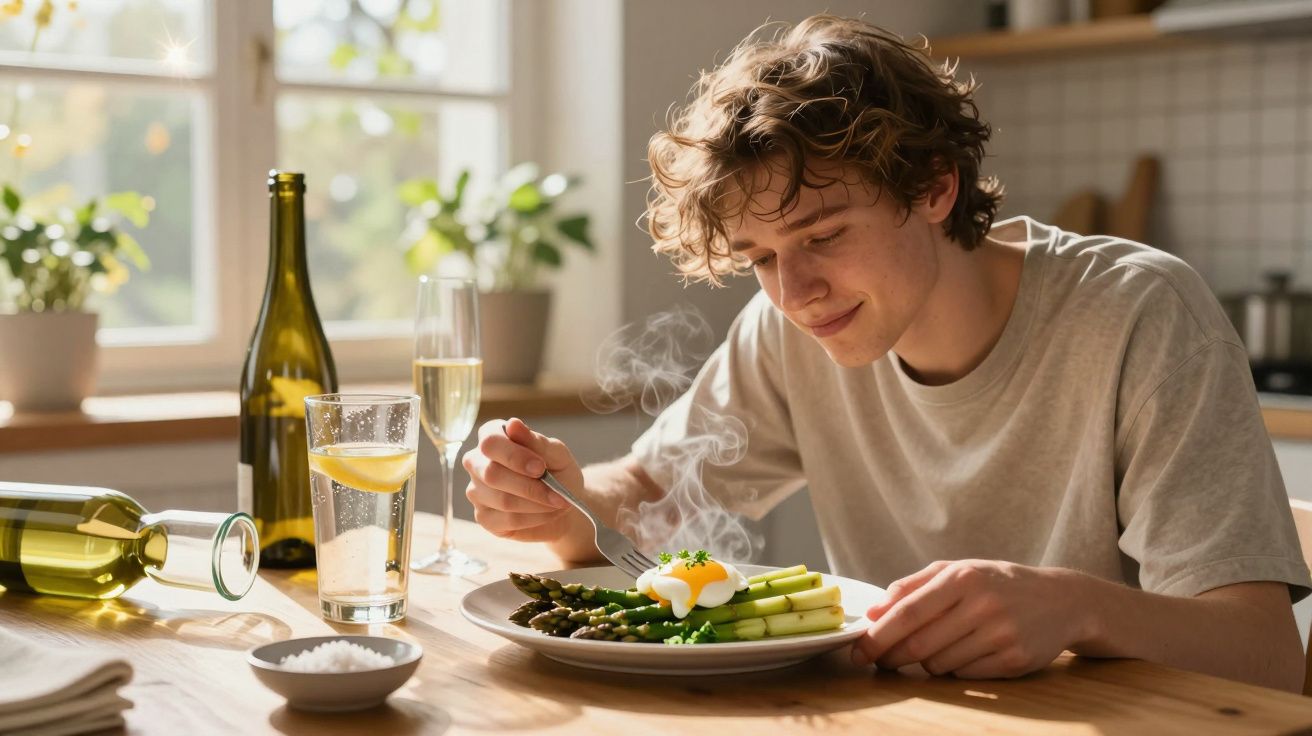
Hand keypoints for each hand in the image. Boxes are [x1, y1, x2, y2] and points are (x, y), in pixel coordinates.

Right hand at [462, 417, 583, 542]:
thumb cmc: (558, 472)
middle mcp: (477, 462)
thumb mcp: (556, 454)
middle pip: (491, 473)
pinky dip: (534, 518)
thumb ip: (536, 441)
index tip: (540, 467)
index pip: (490, 442)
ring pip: (502, 500)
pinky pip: (507, 520)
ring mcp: (476, 491)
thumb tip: (513, 424)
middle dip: (530, 486)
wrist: (562, 504)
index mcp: (493, 436)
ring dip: (537, 504)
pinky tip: (547, 513)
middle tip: (557, 493)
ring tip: (558, 502)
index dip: (515, 456)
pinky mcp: (484, 517)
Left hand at [851, 560, 1090, 678]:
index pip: (907, 613)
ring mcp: (1001, 635)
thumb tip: (873, 612)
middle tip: (881, 660)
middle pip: (918, 644)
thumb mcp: (957, 571)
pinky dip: (954, 670)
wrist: (1062, 600)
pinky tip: (965, 653)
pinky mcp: (1015, 661)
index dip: (877, 636)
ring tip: (937, 647)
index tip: (858, 651)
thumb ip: (911, 587)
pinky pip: (965, 676)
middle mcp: (982, 605)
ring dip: (926, 663)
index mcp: (962, 578)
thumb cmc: (998, 583)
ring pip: (939, 664)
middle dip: (891, 657)